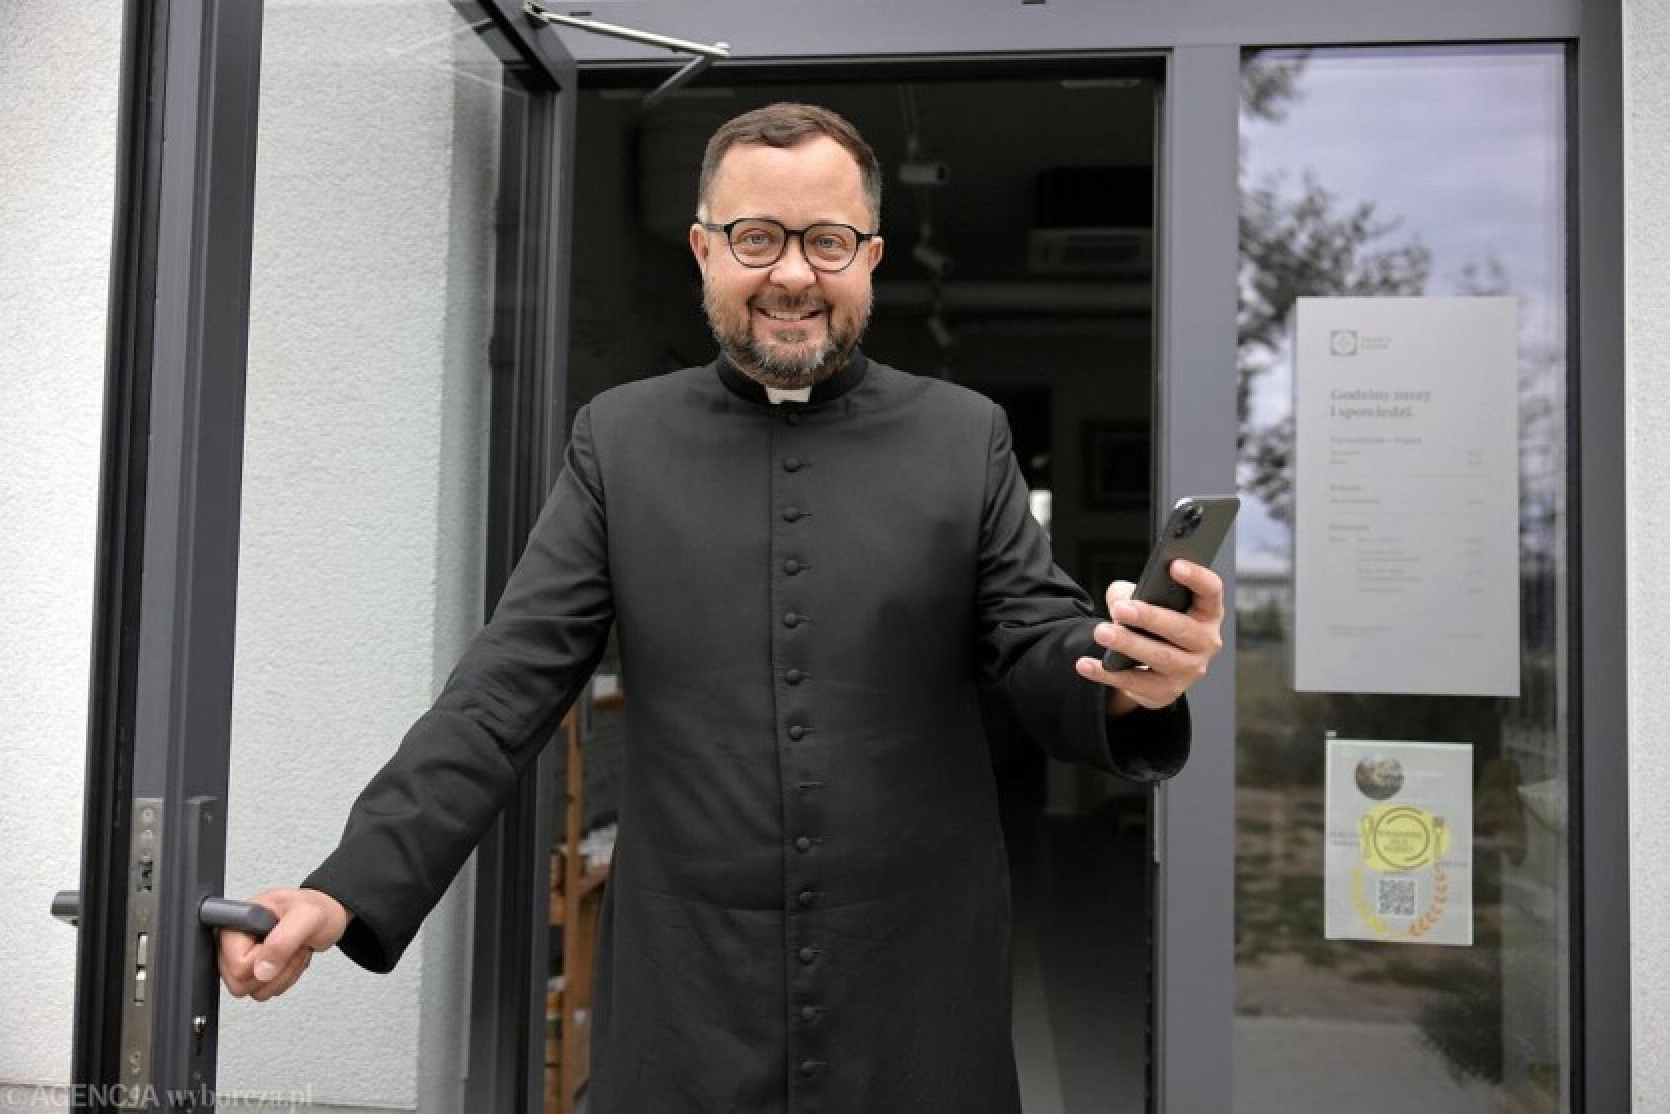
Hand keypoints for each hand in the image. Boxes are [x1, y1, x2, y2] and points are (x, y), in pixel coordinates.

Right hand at [218, 887, 349, 1001]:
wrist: (327, 916)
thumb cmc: (315, 908)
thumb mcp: (306, 917)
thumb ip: (282, 942)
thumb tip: (261, 971)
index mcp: (236, 925)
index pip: (237, 966)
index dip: (264, 959)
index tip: (281, 940)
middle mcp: (235, 944)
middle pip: (240, 984)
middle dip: (276, 970)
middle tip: (292, 946)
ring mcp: (244, 959)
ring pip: (254, 991)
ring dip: (283, 975)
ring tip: (293, 950)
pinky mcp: (256, 971)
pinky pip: (265, 991)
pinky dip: (285, 979)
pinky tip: (291, 958)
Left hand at [1075, 559, 1225, 713]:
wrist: (1154, 668)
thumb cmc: (1154, 624)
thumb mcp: (1148, 602)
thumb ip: (1135, 592)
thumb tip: (1121, 599)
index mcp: (1207, 612)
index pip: (1211, 591)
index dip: (1197, 577)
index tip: (1174, 565)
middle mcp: (1205, 643)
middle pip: (1183, 629)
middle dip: (1150, 618)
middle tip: (1121, 609)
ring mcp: (1188, 671)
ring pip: (1160, 657)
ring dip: (1129, 644)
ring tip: (1102, 632)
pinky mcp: (1165, 692)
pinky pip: (1134, 682)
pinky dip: (1105, 673)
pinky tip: (1085, 664)